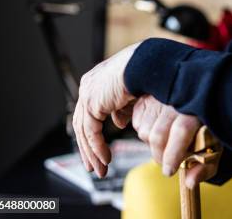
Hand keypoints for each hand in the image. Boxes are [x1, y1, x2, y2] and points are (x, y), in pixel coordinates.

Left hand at [72, 42, 139, 176]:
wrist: (148, 64)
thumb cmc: (148, 73)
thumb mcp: (134, 96)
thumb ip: (123, 109)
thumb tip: (119, 123)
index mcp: (98, 81)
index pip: (90, 113)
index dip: (96, 134)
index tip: (102, 150)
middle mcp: (89, 86)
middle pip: (83, 124)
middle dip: (90, 148)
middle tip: (95, 165)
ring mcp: (88, 93)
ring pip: (84, 131)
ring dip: (93, 152)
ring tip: (100, 168)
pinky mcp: (92, 103)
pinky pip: (91, 132)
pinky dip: (98, 147)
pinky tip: (106, 159)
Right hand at [132, 95, 221, 187]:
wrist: (199, 106)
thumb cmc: (207, 131)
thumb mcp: (213, 148)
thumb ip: (205, 167)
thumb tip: (190, 182)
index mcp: (198, 111)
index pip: (181, 132)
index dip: (173, 155)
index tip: (169, 171)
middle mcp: (178, 100)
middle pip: (159, 134)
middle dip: (160, 156)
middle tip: (167, 164)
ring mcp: (160, 98)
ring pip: (145, 130)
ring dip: (151, 144)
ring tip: (166, 143)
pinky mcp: (147, 98)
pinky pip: (137, 122)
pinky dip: (144, 131)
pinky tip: (158, 130)